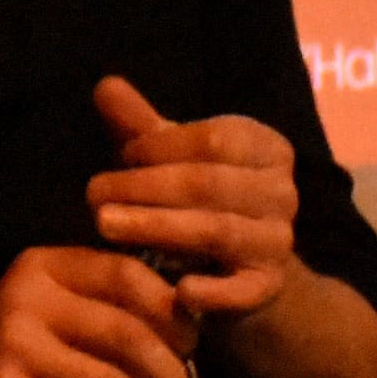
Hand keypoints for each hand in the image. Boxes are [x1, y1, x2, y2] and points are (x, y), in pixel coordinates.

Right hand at [0, 244, 197, 377]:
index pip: (126, 274)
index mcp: (43, 266)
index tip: (192, 345)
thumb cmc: (17, 347)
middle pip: (125, 333)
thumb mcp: (51, 304)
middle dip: (169, 374)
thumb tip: (193, 321)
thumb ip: (105, 301)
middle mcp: (25, 298)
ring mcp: (11, 347)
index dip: (171, 311)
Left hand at [87, 74, 302, 328]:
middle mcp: (282, 192)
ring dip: (156, 226)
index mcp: (266, 148)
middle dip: (145, 187)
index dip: (161, 146)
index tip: (121, 156)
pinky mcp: (269, 288)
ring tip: (104, 225)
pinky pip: (243, 290)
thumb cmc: (199, 202)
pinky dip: (214, 292)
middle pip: (209, 183)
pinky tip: (179, 292)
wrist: (244, 274)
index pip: (214, 139)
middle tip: (94, 195)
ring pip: (216, 230)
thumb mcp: (173, 160)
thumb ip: (141, 127)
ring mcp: (278, 242)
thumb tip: (105, 85)